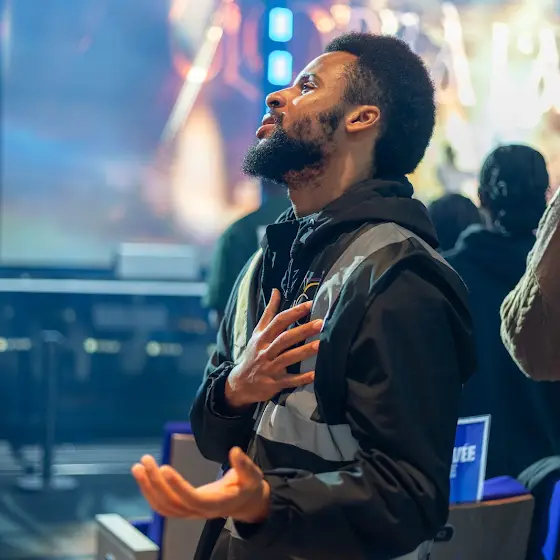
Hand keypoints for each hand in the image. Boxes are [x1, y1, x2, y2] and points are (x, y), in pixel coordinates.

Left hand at [131, 447, 269, 522]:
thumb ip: (244, 465)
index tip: (165, 468)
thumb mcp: (253, 475)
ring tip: (138, 467)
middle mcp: (199, 511)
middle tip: (145, 461)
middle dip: (156, 483)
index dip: (178, 486)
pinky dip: (150, 492)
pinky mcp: (183, 507)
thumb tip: (235, 451)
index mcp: (216, 503)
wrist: (244, 502)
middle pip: (172, 503)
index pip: (192, 498)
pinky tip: (144, 476)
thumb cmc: (248, 486)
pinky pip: (163, 505)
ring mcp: (189, 512)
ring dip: (148, 488)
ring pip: (163, 506)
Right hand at [226, 289, 321, 408]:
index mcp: (262, 337)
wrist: (240, 383)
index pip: (278, 322)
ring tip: (321, 344)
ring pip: (288, 358)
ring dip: (304, 351)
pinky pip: (290, 381)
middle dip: (302, 331)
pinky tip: (315, 374)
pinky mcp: (274, 384)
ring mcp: (270, 368)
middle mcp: (265, 351)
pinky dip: (302, 378)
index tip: (310, 305)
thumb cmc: (253, 354)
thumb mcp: (257, 332)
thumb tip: (276, 291)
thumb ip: (269, 312)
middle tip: (320, 324)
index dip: (294, 312)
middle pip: (284, 339)